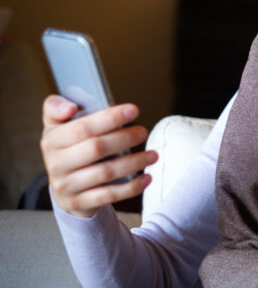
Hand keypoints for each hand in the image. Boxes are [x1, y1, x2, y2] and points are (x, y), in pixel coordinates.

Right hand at [40, 95, 157, 217]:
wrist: (63, 187)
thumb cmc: (68, 148)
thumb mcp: (56, 125)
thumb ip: (56, 107)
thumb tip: (70, 107)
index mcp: (52, 140)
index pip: (83, 127)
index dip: (110, 117)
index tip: (134, 110)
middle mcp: (56, 163)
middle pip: (96, 148)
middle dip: (125, 138)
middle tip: (143, 132)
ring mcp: (66, 185)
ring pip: (106, 172)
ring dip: (134, 162)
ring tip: (153, 154)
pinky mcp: (78, 202)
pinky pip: (109, 195)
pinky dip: (131, 187)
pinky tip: (147, 178)